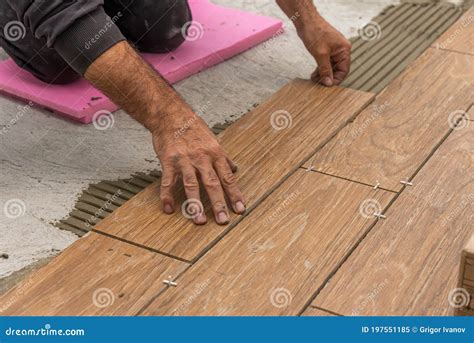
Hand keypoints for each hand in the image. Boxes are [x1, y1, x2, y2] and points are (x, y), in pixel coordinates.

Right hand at [152, 110, 245, 224]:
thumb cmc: (193, 128)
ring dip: (195, 204)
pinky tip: (168, 208)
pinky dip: (167, 195)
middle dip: (219, 203)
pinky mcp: (168, 160)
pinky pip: (168, 181)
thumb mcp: (213, 141)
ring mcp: (184, 160)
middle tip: (223, 221)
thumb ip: (223, 158)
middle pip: (212, 183)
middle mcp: (202, 158)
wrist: (171, 115)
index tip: (240, 209)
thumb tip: (235, 169)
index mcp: (215, 154)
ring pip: (192, 184)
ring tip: (199, 221)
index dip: (234, 194)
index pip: (227, 178)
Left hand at [297, 17, 351, 86]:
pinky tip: (314, 74)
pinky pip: (325, 63)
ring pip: (330, 67)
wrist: (306, 21)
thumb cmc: (315, 32)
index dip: (336, 79)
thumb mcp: (321, 54)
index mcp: (344, 50)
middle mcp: (340, 50)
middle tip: (319, 84)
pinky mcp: (325, 50)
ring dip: (323, 74)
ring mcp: (333, 50)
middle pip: (337, 69)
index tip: (328, 86)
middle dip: (328, 77)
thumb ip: (325, 69)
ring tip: (315, 80)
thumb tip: (328, 81)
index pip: (344, 70)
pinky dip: (320, 69)